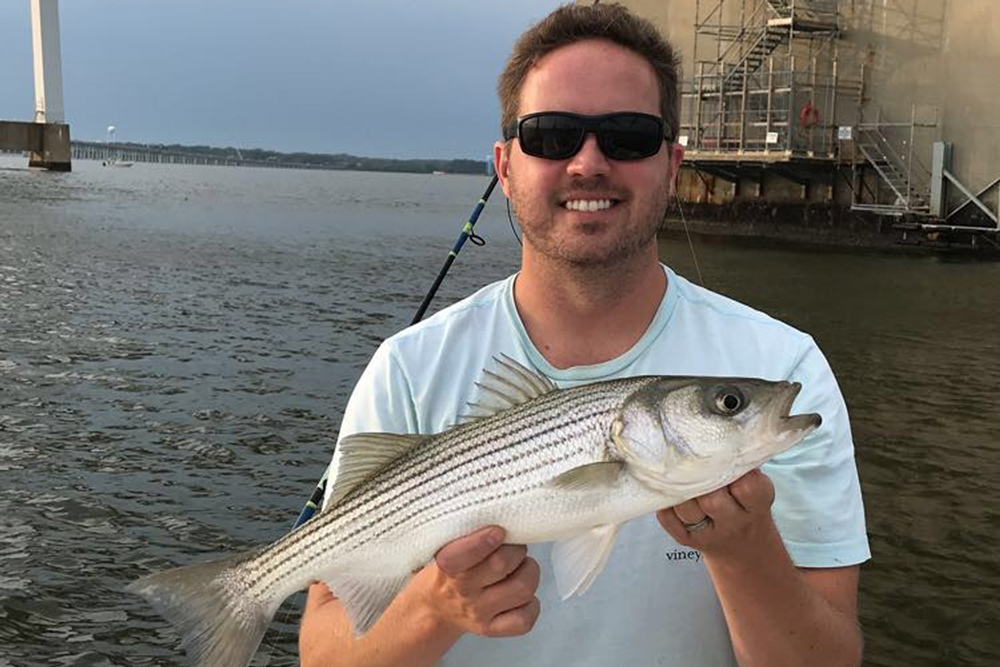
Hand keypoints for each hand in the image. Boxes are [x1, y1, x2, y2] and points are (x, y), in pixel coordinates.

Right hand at [414, 526, 540, 637]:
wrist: (435, 609)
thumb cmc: (448, 570)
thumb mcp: (447, 547)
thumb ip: (470, 534)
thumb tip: (506, 516)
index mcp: (448, 566)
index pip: (465, 555)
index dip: (486, 540)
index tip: (498, 531)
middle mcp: (463, 591)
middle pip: (502, 564)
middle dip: (516, 549)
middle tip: (514, 546)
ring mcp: (479, 613)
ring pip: (522, 589)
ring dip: (529, 572)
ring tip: (521, 567)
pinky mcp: (492, 630)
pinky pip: (525, 619)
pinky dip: (531, 603)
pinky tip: (521, 594)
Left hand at [656, 468, 776, 556]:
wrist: (743, 547)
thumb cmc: (746, 504)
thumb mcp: (758, 487)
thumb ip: (743, 464)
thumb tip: (723, 428)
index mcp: (756, 507)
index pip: (748, 488)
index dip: (733, 471)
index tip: (726, 459)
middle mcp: (734, 524)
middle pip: (713, 500)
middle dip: (702, 479)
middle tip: (696, 462)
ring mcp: (709, 535)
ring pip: (687, 509)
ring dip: (680, 488)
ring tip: (679, 473)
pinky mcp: (687, 541)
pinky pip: (668, 519)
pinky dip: (665, 502)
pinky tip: (668, 490)